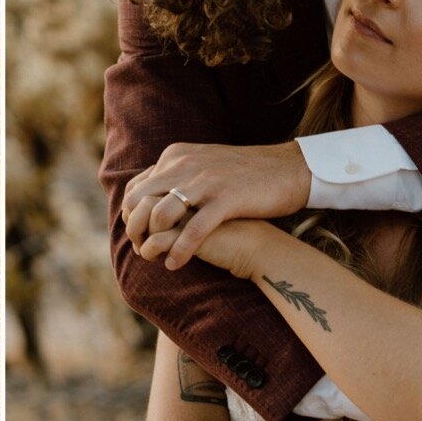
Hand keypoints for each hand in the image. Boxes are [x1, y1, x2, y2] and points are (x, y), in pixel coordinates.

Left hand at [121, 142, 311, 269]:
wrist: (290, 169)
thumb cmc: (248, 173)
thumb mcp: (204, 163)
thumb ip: (179, 175)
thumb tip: (154, 194)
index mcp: (177, 156)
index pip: (136, 186)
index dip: (131, 213)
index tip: (137, 232)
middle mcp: (185, 165)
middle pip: (139, 201)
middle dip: (135, 229)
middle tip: (140, 249)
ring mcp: (205, 182)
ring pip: (160, 214)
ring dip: (151, 241)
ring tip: (155, 257)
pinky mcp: (226, 199)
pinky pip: (192, 230)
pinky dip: (180, 251)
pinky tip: (175, 264)